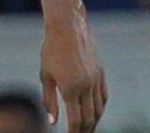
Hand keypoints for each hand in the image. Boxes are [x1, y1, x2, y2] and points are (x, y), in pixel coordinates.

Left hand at [41, 16, 107, 132]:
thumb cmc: (51, 49)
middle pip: (90, 118)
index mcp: (70, 88)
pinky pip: (103, 96)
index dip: (74, 132)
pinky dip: (100, 108)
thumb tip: (53, 121)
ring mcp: (96, 80)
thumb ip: (49, 100)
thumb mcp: (45, 75)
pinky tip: (94, 113)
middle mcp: (86, 86)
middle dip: (84, 130)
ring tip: (87, 129)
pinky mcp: (101, 73)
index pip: (76, 120)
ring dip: (94, 121)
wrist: (68, 27)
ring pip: (99, 109)